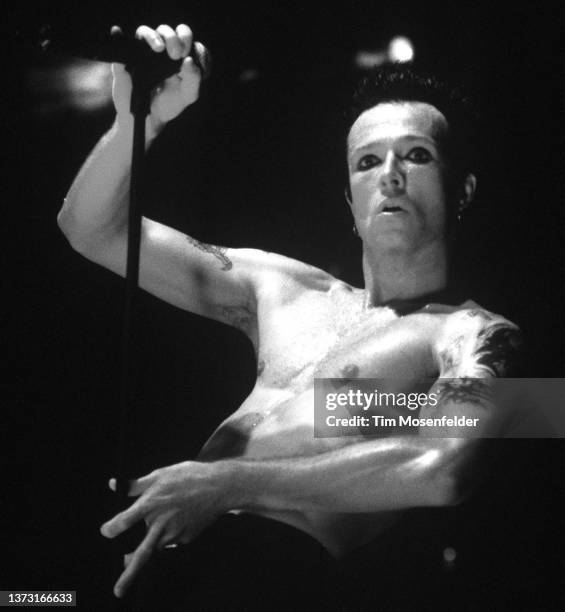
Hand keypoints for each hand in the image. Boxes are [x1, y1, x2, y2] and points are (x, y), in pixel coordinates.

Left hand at [100, 460, 232, 597]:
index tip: (107, 531)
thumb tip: (114, 485)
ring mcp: (175, 533)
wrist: (220, 487)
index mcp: (151, 504)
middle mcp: (161, 523)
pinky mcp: (187, 538)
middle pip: (142, 554)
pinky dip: (168, 535)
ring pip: (157, 547)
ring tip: (140, 553)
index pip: (124, 522)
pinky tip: (176, 519)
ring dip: (149, 549)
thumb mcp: (160, 474)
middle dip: (128, 574)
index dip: (112, 528)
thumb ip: (135, 484)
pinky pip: (172, 541)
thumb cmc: (188, 476)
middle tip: (118, 591)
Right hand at [112, 24, 205, 133]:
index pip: (184, 37)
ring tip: (159, 49)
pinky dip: (118, 35)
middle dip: (174, 38)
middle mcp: (161, 51)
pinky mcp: (126, 60)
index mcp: (178, 56)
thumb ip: (194, 79)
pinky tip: (119, 33)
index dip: (187, 40)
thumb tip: (189, 60)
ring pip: (146, 32)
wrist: (149, 119)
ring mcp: (142, 53)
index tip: (187, 54)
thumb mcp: (187, 95)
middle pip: (167, 32)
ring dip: (154, 37)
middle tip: (176, 54)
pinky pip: (120, 42)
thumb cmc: (170, 104)